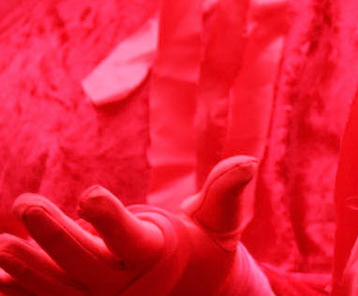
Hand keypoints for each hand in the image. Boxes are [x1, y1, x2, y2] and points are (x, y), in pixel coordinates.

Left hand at [0, 157, 268, 295]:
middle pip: (84, 262)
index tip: (88, 194)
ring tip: (0, 246)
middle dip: (54, 235)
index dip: (110, 219)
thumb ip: (226, 195)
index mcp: (157, 256)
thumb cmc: (203, 250)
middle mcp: (124, 284)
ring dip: (27, 267)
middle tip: (26, 203)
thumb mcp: (220, 225)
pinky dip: (20, 292)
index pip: (131, 239)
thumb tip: (246, 162)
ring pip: (57, 288)